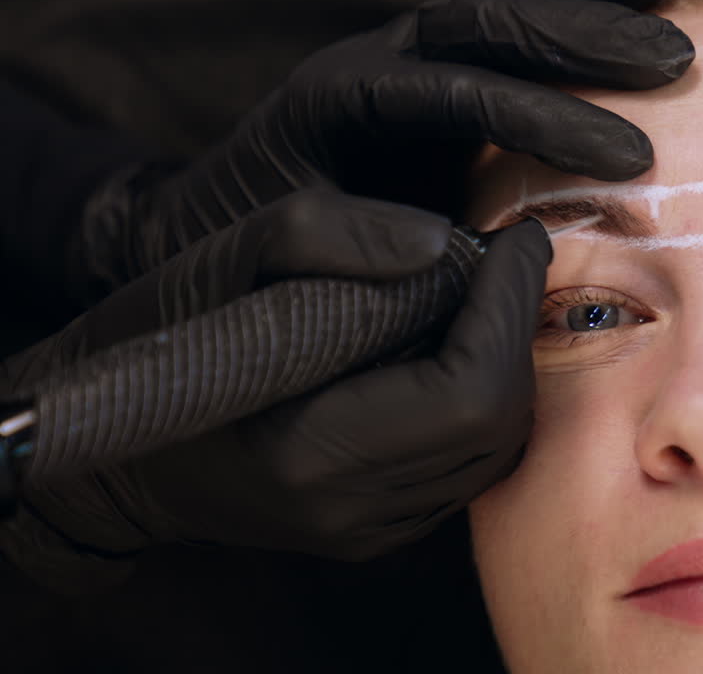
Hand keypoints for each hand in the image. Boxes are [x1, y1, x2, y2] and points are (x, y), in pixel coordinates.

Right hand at [1, 187, 549, 584]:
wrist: (118, 448)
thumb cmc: (160, 339)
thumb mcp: (228, 256)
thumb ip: (334, 234)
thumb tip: (446, 243)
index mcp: (309, 452)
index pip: (470, 390)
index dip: (509, 306)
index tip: (516, 236)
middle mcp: (349, 510)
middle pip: (497, 422)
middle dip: (515, 328)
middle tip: (504, 260)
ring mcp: (366, 532)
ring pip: (496, 449)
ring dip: (506, 362)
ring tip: (482, 297)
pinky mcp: (374, 534)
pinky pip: (466, 469)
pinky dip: (482, 404)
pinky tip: (454, 350)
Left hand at [70, 0, 690, 304]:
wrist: (216, 215)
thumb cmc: (258, 248)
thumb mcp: (288, 248)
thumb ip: (352, 239)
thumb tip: (441, 244)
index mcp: (341, 103)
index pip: (454, 92)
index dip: (543, 117)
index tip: (628, 158)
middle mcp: (375, 56)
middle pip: (485, 21)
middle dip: (582, 40)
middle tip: (673, 64)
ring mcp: (402, 46)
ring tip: (668, 3)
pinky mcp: (428, 54)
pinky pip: (501, 1)